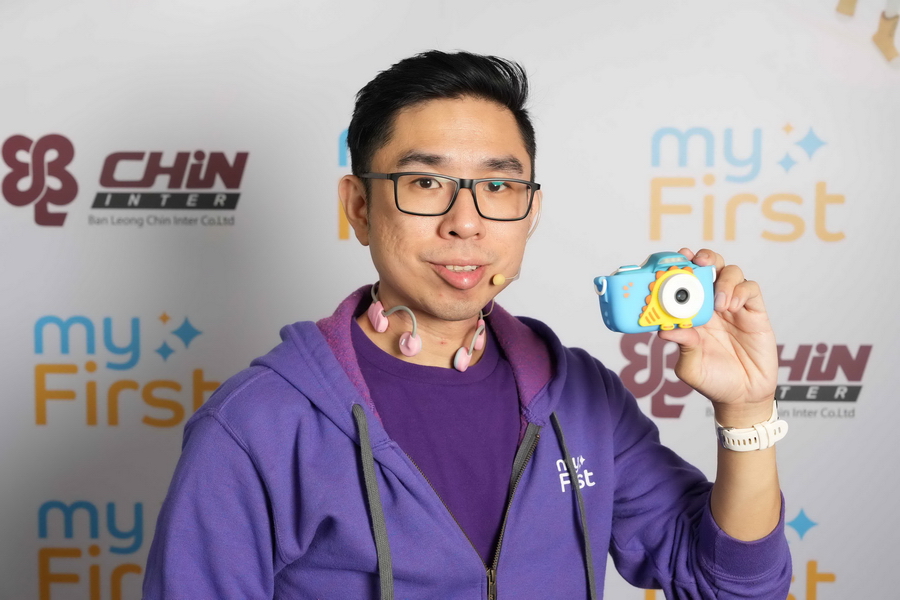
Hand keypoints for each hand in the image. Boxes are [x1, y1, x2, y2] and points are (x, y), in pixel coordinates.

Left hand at [657, 248, 776, 426]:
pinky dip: (740, 290)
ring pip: (731, 272)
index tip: (673, 259)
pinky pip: (750, 289)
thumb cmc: (713, 380)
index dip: (680, 267)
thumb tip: (664, 331)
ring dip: (723, 279)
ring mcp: (734, 307)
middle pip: (710, 267)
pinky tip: (732, 306)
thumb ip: (682, 346)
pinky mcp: (755, 312)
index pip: (685, 281)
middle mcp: (712, 305)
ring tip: (718, 302)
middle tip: (697, 262)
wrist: (743, 396)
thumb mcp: (690, 366)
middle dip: (703, 258)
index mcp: (692, 313)